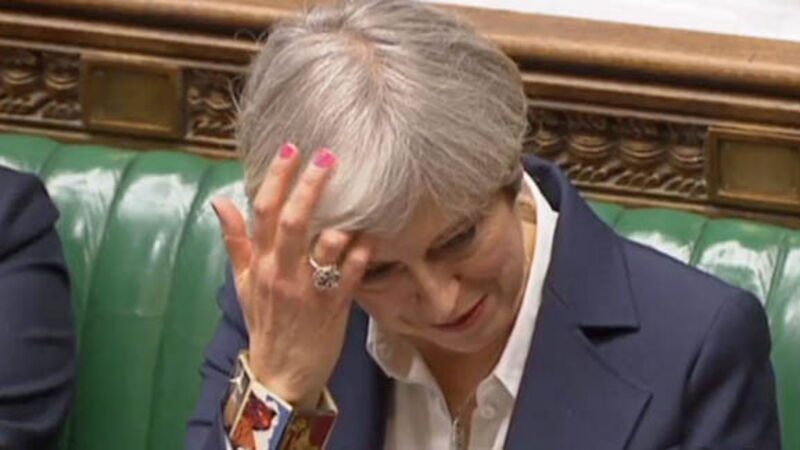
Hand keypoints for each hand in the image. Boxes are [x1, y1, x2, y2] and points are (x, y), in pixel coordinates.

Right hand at [211, 144, 373, 407]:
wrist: (280, 373)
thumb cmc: (264, 321)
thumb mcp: (243, 282)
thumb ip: (236, 241)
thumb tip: (220, 201)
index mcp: (260, 263)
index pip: (262, 211)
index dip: (276, 177)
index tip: (292, 148)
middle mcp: (281, 272)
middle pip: (292, 221)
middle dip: (309, 186)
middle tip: (327, 156)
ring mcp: (308, 290)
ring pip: (324, 246)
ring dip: (342, 219)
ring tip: (361, 192)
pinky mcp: (333, 307)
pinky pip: (349, 275)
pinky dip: (361, 253)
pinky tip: (373, 234)